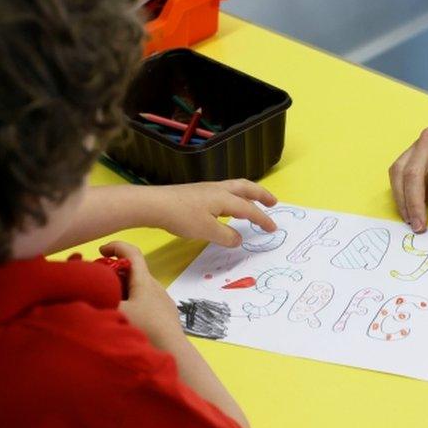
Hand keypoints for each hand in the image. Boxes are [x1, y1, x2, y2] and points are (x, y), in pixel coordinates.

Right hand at [101, 241, 182, 347]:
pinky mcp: (167, 314)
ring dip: (124, 289)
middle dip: (115, 272)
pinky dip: (133, 302)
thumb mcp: (117, 312)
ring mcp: (163, 300)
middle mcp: (155, 287)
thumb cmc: (144, 328)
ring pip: (139, 288)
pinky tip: (126, 319)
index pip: (132, 252)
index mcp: (144, 281)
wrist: (172, 351)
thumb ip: (100, 300)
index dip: (116, 246)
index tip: (101, 250)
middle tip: (98, 283)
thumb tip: (84, 292)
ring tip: (109, 303)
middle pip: (133, 271)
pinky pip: (146, 301)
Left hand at [147, 179, 277, 246]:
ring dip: (248, 194)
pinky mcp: (197, 193)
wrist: (154, 204)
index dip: (263, 219)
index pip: (249, 209)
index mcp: (224, 198)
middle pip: (246, 188)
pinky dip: (234, 197)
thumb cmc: (181, 217)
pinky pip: (224, 192)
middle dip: (261, 195)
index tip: (273, 228)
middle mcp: (218, 190)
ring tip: (254, 201)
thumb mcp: (207, 231)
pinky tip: (227, 207)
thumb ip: (225, 236)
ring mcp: (207, 189)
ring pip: (234, 187)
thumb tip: (238, 239)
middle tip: (274, 202)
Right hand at [388, 100, 427, 234]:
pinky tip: (406, 204)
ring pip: (399, 171)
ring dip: (401, 198)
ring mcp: (418, 141)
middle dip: (414, 205)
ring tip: (409, 220)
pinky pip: (399, 168)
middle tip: (419, 228)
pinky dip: (399, 188)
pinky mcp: (414, 148)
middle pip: (413, 175)